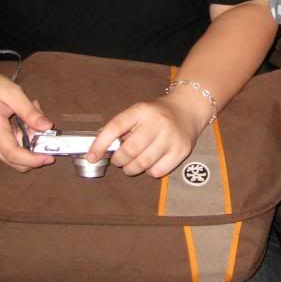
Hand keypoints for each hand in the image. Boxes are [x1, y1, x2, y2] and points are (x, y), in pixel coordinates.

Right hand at [0, 65, 53, 172]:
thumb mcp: (12, 92)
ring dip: (30, 143)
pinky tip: (25, 120)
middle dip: (34, 152)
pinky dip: (23, 138)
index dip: (33, 159)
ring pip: (14, 155)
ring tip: (33, 117)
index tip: (50, 157)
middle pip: (14, 160)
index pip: (12, 154)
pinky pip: (10, 147)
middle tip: (45, 130)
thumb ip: (29, 111)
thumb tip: (47, 127)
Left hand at [86, 92, 205, 177]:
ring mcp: (171, 137)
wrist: (188, 109)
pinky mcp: (181, 151)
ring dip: (131, 169)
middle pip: (130, 150)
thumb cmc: (156, 114)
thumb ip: (121, 128)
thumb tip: (98, 149)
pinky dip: (149, 172)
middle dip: (118, 160)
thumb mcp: (138, 112)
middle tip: (118, 160)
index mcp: (142, 110)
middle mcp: (157, 122)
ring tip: (130, 165)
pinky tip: (149, 164)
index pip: (116, 126)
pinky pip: (158, 171)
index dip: (101, 143)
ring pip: (143, 163)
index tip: (92, 157)